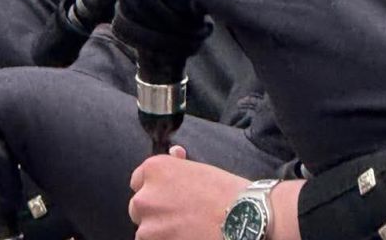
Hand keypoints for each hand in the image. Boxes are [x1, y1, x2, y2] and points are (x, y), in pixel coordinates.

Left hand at [128, 148, 305, 239]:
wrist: (246, 217)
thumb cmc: (227, 191)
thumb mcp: (200, 168)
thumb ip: (178, 165)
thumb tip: (174, 153)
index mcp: (155, 170)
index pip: (138, 181)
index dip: (155, 188)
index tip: (169, 195)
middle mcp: (145, 197)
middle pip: (139, 207)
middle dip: (156, 212)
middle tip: (182, 216)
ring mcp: (148, 228)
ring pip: (147, 231)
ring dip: (161, 231)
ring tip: (189, 230)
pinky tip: (189, 236)